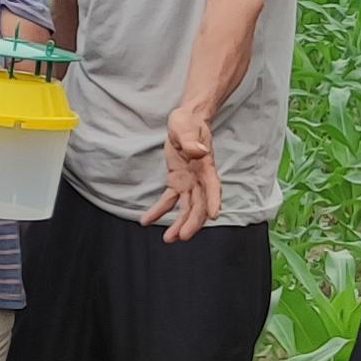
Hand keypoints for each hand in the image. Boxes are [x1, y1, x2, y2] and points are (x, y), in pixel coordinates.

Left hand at [147, 104, 223, 242]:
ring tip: (168, 239)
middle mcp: (200, 179)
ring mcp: (189, 183)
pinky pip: (168, 201)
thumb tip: (199, 151)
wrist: (186, 121)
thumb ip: (191, 141)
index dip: (213, 200)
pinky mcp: (177, 183)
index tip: (213, 215)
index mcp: (205, 166)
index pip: (212, 186)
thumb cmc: (188, 123)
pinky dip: (159, 211)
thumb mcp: (186, 127)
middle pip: (199, 204)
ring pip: (187, 208)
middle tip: (182, 236)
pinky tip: (146, 221)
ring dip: (179, 223)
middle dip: (192, 222)